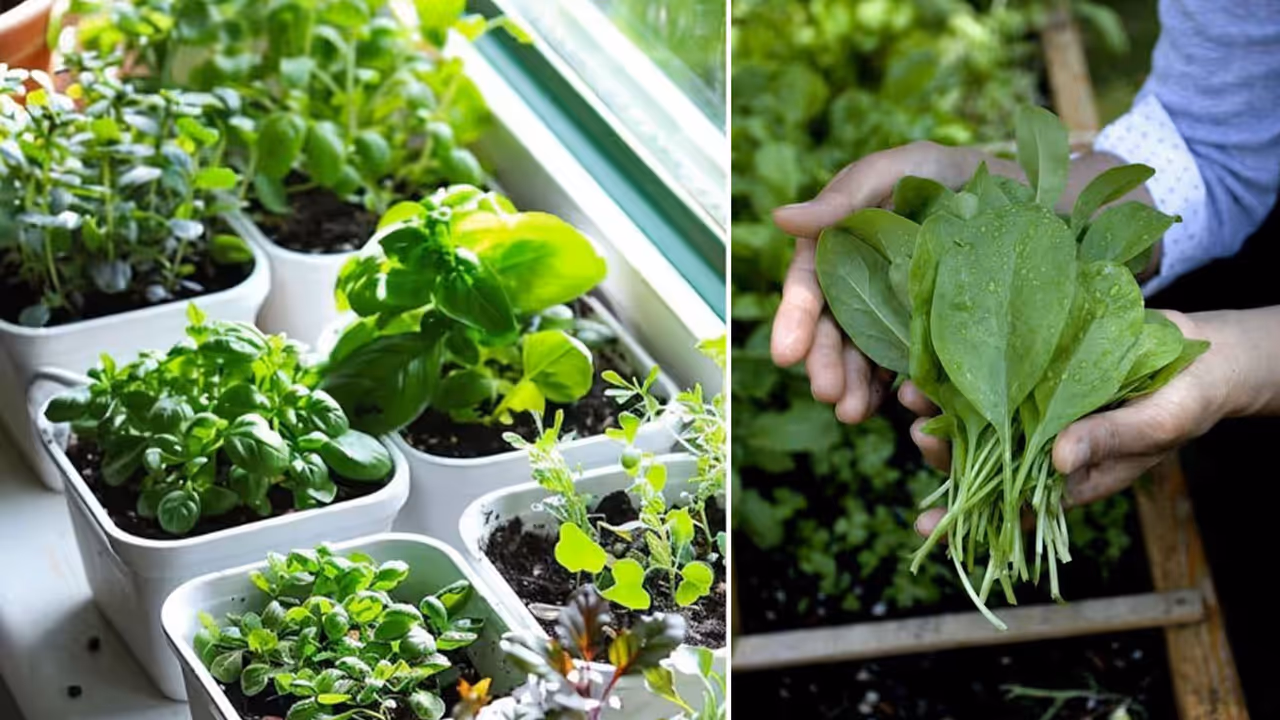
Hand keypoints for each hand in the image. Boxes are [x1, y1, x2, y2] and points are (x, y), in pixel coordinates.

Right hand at [770, 141, 999, 421]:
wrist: (1025, 196)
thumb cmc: (952, 174)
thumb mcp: (902, 168)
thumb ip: (846, 194)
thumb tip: (781, 218)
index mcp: (842, 247)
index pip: (811, 286)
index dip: (795, 319)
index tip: (786, 354)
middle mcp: (863, 286)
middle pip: (834, 331)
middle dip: (826, 364)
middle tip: (828, 393)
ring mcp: (897, 315)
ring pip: (867, 358)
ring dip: (855, 388)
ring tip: (853, 412)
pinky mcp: (932, 338)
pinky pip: (912, 370)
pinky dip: (904, 391)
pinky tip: (904, 406)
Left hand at [911, 309, 1243, 536]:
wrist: (1202, 353)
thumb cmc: (1187, 401)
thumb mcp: (1156, 424)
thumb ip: (1109, 440)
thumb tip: (1058, 459)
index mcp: (1068, 477)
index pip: (1010, 508)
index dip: (966, 518)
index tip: (925, 525)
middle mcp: (1042, 447)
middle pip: (980, 459)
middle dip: (942, 450)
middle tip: (916, 432)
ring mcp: (1035, 409)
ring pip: (976, 417)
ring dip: (942, 408)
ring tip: (911, 394)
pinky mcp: (1034, 371)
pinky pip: (993, 376)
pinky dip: (962, 371)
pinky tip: (933, 358)